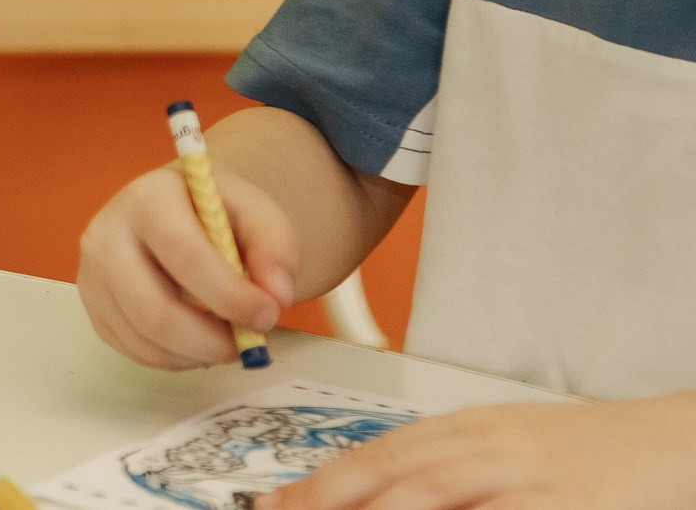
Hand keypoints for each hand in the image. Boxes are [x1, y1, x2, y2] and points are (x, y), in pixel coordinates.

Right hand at [77, 160, 295, 369]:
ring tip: (227, 338)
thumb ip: (276, 248)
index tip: (268, 315)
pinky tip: (197, 337)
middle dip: (211, 341)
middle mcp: (106, 234)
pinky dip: (178, 358)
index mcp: (147, 198)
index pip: (183, 255)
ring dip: (198, 354)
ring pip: (146, 340)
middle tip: (248, 345)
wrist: (177, 212)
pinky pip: (136, 351)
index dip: (229, 295)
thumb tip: (275, 296)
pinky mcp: (92, 307)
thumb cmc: (217, 214)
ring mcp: (91, 274)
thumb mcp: (257, 214)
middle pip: (153, 311)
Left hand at [262, 394, 695, 508]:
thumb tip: (375, 496)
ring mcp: (525, 475)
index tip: (276, 504)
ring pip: (431, 495)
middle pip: (391, 475)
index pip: (376, 454)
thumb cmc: (586, 454)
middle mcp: (486, 446)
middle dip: (328, 500)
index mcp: (465, 430)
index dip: (321, 482)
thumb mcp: (505, 450)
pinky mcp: (562, 503)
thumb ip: (444, 470)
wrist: (672, 441)